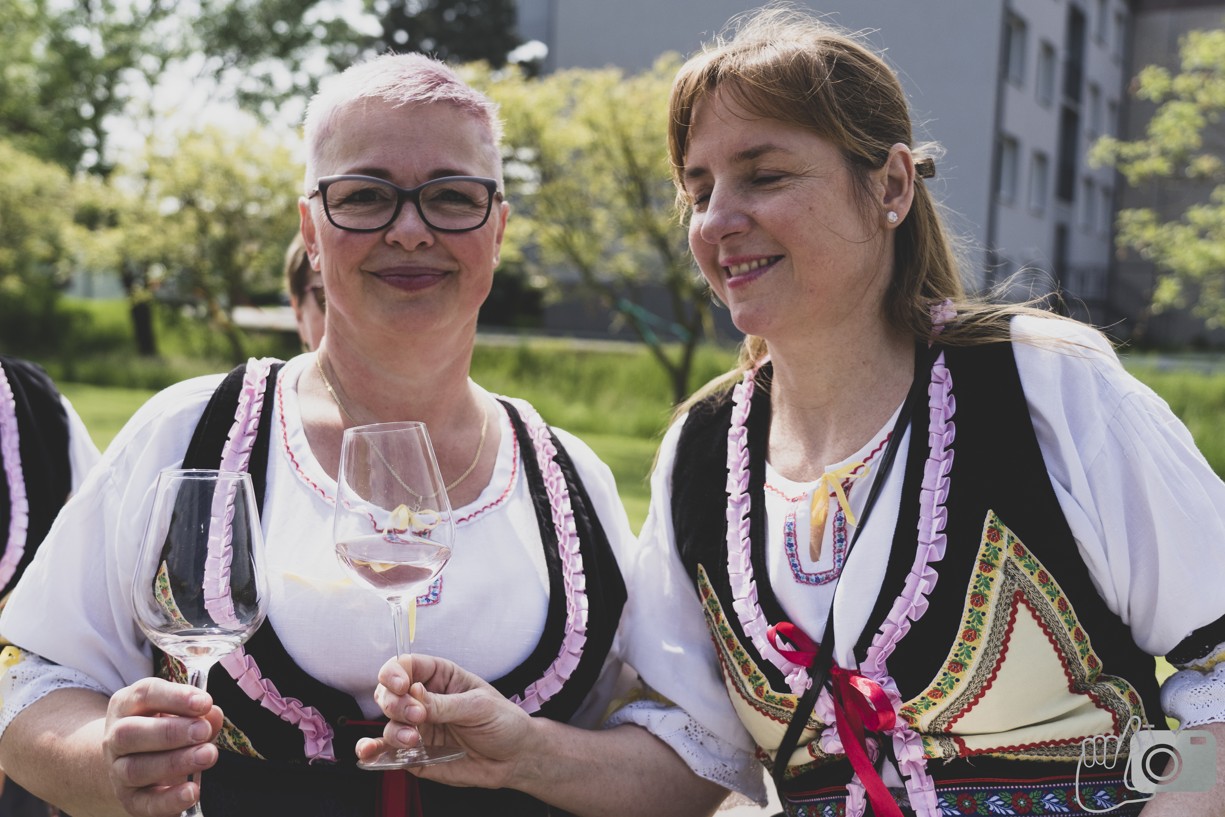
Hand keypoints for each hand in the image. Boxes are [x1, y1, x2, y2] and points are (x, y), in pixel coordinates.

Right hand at [103, 677, 222, 816]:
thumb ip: (198, 712)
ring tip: (207, 755)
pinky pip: (144, 803)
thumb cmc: (163, 726)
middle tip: (203, 731)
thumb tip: (213, 715)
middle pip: (130, 733)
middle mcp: (116, 737)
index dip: (174, 697)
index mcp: (128, 705)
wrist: (132, 759)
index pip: (144, 694)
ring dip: (174, 763)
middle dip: (170, 732)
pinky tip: (192, 792)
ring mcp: (118, 770)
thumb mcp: (178, 711)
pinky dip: (168, 800)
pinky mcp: (130, 798)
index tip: (204, 703)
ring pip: (135, 769)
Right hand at [357, 654, 534, 788]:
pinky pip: (388, 752)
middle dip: (394, 703)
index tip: (402, 686)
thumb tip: (413, 695)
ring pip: (388, 723)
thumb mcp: (479, 706)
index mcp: (439, 677)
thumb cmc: (503, 722)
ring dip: (394, 730)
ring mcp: (417, 727)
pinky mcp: (415, 754)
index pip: (406, 666)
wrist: (515, 758)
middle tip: (416, 716)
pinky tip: (368, 753)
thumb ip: (444, 704)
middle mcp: (423, 700)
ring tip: (414, 739)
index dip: (396, 673)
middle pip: (389, 693)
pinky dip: (373, 752)